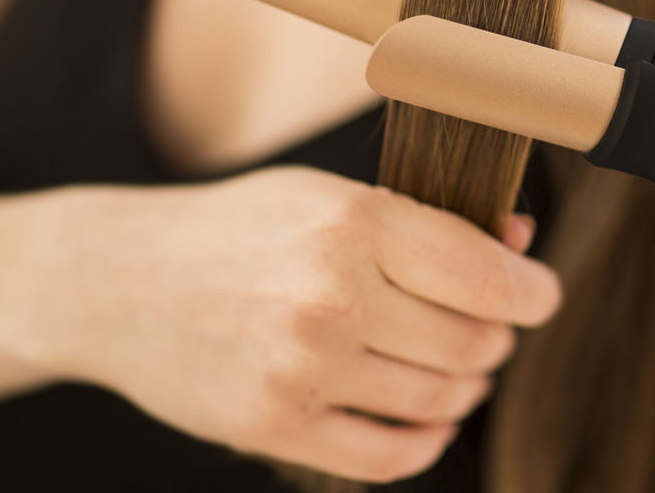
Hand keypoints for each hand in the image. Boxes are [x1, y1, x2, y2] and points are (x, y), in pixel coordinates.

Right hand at [8, 166, 560, 482]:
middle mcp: (331, 295)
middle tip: (484, 332)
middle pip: (473, 344)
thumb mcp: (333, 198)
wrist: (116, 280)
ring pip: (440, 399)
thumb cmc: (242, 231)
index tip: (538, 298)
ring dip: (465, 390)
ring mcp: (301, 367)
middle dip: (494, 341)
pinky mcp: (273, 425)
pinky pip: (389, 456)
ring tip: (453, 370)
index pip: (488, 279)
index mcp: (355, 224)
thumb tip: (521, 246)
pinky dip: (427, 442)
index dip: (533, 295)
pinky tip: (428, 420)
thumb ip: (432, 224)